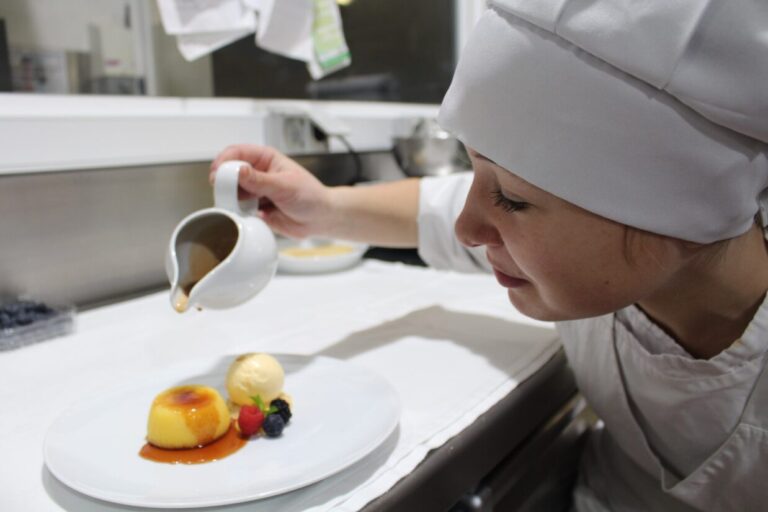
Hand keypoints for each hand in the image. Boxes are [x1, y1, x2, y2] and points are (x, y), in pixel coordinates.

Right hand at [210, 145, 332, 238]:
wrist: (320, 219)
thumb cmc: (311, 197)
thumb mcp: (285, 186)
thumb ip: (260, 180)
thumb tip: (239, 171)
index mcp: (266, 159)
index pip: (237, 152)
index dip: (225, 161)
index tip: (218, 173)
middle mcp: (258, 173)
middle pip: (229, 172)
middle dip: (223, 181)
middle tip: (223, 191)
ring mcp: (255, 191)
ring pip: (231, 191)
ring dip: (230, 198)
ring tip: (238, 204)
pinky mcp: (254, 208)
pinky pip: (237, 208)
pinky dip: (237, 211)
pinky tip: (245, 214)